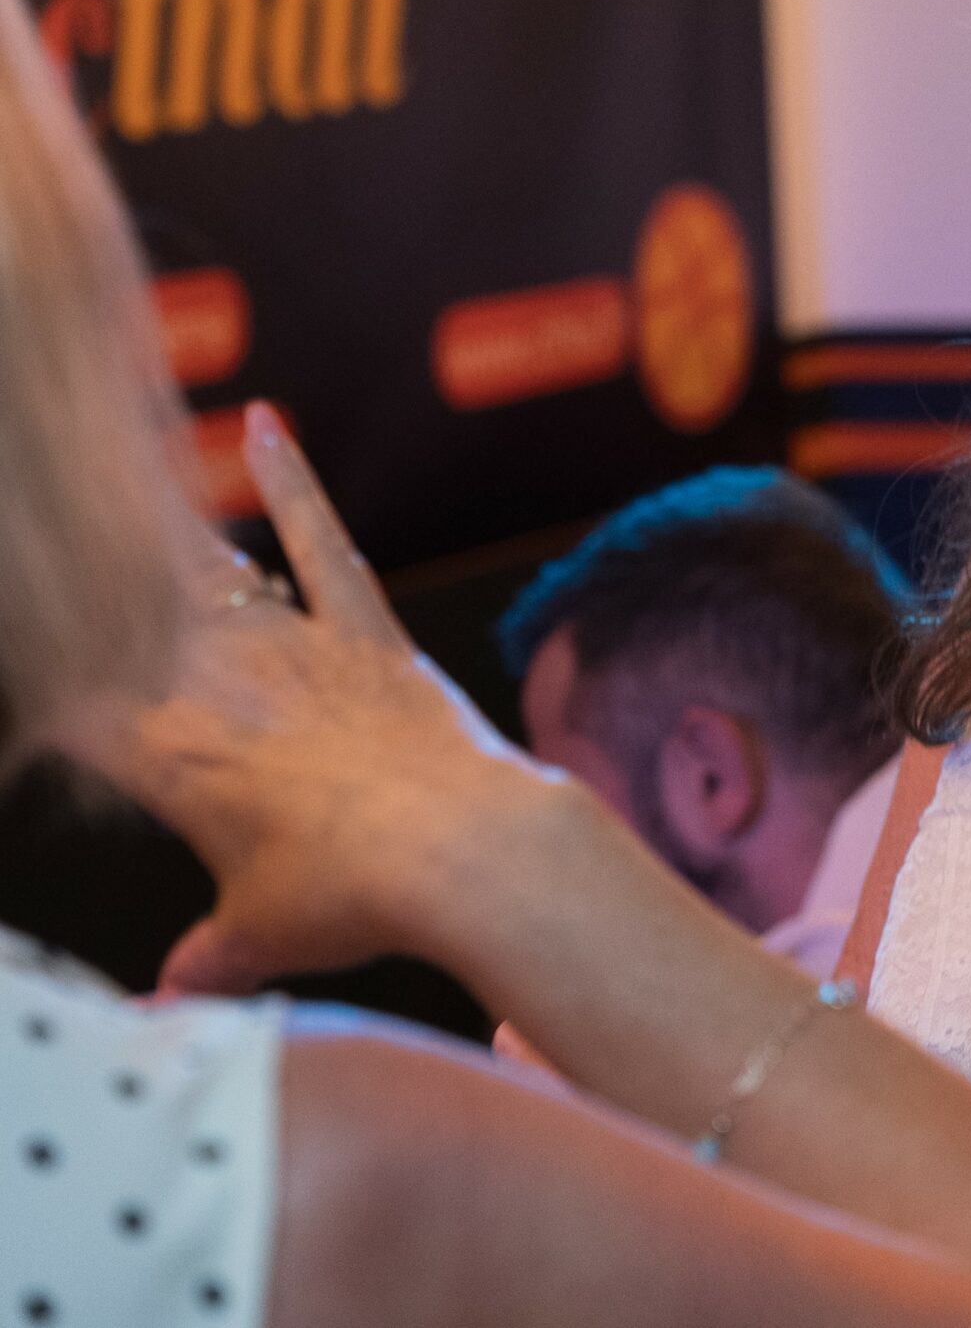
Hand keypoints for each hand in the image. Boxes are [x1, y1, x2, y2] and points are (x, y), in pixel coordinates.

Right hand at [84, 402, 559, 994]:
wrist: (463, 855)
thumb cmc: (358, 898)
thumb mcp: (262, 937)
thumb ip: (206, 960)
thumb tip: (162, 1008)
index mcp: (171, 759)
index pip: (70, 711)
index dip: (42, 702)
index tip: (36, 695)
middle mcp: (221, 687)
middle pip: (128, 621)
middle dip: (85, 594)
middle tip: (50, 542)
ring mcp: (299, 650)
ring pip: (211, 579)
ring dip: (163, 542)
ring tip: (114, 488)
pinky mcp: (371, 633)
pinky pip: (326, 544)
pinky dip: (295, 484)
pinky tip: (264, 426)